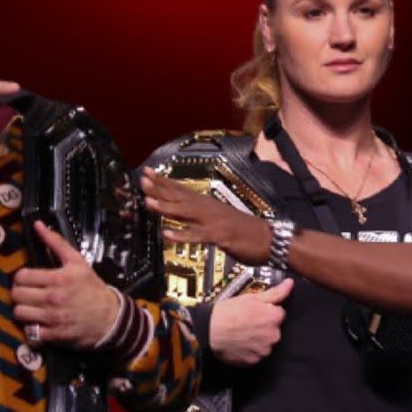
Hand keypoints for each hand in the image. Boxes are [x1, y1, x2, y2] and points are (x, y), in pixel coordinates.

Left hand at [11, 221, 119, 348]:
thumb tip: (38, 225)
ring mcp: (53, 318)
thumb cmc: (92, 288)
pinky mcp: (55, 336)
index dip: (22, 277)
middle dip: (20, 293)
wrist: (111, 318)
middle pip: (16, 295)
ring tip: (32, 307)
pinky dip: (32, 329)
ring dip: (23, 310)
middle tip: (28, 293)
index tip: (28, 280)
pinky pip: (30, 333)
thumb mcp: (77, 262)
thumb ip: (56, 243)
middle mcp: (53, 298)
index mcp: (58, 279)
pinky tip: (38, 322)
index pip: (21, 276)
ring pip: (19, 313)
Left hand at [141, 167, 271, 264]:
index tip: (145, 172)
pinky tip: (166, 235)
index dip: (162, 182)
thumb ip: (199, 215)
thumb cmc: (243, 230)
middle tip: (141, 179)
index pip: (181, 190)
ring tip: (147, 200)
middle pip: (179, 197)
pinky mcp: (220, 237)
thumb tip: (180, 210)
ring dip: (166, 207)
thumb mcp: (217, 218)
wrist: (271, 239)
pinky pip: (198, 236)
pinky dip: (182, 235)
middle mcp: (208, 208)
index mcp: (206, 204)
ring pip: (185, 213)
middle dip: (159, 188)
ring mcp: (213, 221)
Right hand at [208, 279, 292, 364]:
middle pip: (273, 330)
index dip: (265, 312)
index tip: (252, 312)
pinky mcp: (254, 361)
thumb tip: (291, 283)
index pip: (278, 314)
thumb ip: (275, 293)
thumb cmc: (228, 311)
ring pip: (264, 343)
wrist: (208, 331)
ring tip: (240, 335)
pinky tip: (238, 344)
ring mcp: (264, 350)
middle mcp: (274, 336)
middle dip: (263, 327)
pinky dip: (249, 350)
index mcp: (275, 318)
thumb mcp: (251, 297)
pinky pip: (255, 354)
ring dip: (257, 340)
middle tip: (245, 323)